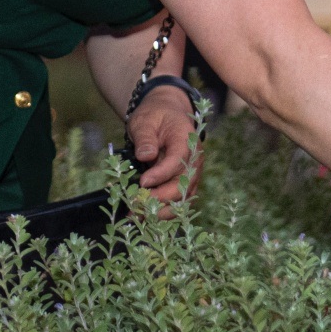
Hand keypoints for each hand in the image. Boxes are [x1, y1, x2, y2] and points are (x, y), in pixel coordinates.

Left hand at [127, 86, 196, 204]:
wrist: (166, 115)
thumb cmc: (154, 116)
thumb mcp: (144, 121)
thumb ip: (145, 138)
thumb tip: (145, 156)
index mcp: (186, 140)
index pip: (178, 161)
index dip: (161, 174)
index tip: (143, 182)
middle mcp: (194, 160)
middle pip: (183, 185)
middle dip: (160, 198)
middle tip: (136, 204)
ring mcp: (192, 174)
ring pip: (182, 198)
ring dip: (161, 210)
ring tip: (137, 215)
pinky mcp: (186, 185)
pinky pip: (179, 202)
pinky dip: (163, 211)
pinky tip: (144, 216)